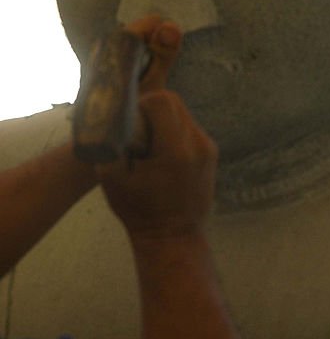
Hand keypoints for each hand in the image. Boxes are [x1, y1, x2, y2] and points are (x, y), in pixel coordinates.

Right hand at [96, 17, 217, 240]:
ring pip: (184, 114)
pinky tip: (162, 152)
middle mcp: (198, 144)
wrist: (173, 236)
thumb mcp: (112, 179)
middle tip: (136, 130)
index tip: (129, 121)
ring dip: (164, 120)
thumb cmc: (139, 211)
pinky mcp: (212, 154)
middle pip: (175, 103)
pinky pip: (191, 129)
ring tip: (148, 143)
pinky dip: (174, 131)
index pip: (162, 102)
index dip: (141, 104)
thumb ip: (109, 145)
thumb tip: (108, 120)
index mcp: (175, 149)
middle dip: (152, 109)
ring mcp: (209, 148)